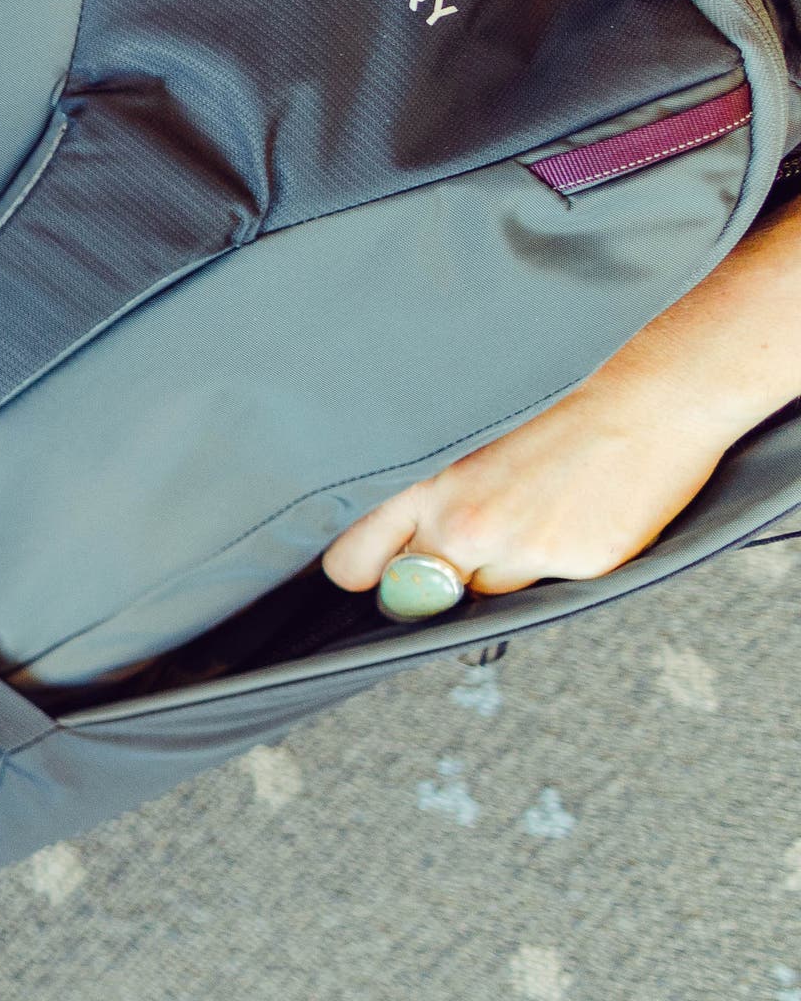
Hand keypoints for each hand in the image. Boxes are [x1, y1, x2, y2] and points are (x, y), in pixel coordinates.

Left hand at [323, 375, 732, 598]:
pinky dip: (562, 563)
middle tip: (465, 550)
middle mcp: (465, 525)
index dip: (363, 577)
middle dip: (432, 587)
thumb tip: (406, 558)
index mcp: (427, 488)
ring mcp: (522, 550)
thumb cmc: (561, 416)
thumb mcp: (470, 448)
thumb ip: (431, 502)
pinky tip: (583, 517)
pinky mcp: (578, 568)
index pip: (352, 563)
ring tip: (539, 514)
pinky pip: (552, 588)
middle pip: (416, 597)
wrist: (649, 403)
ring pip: (488, 594)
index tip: (372, 578)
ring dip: (504, 571)